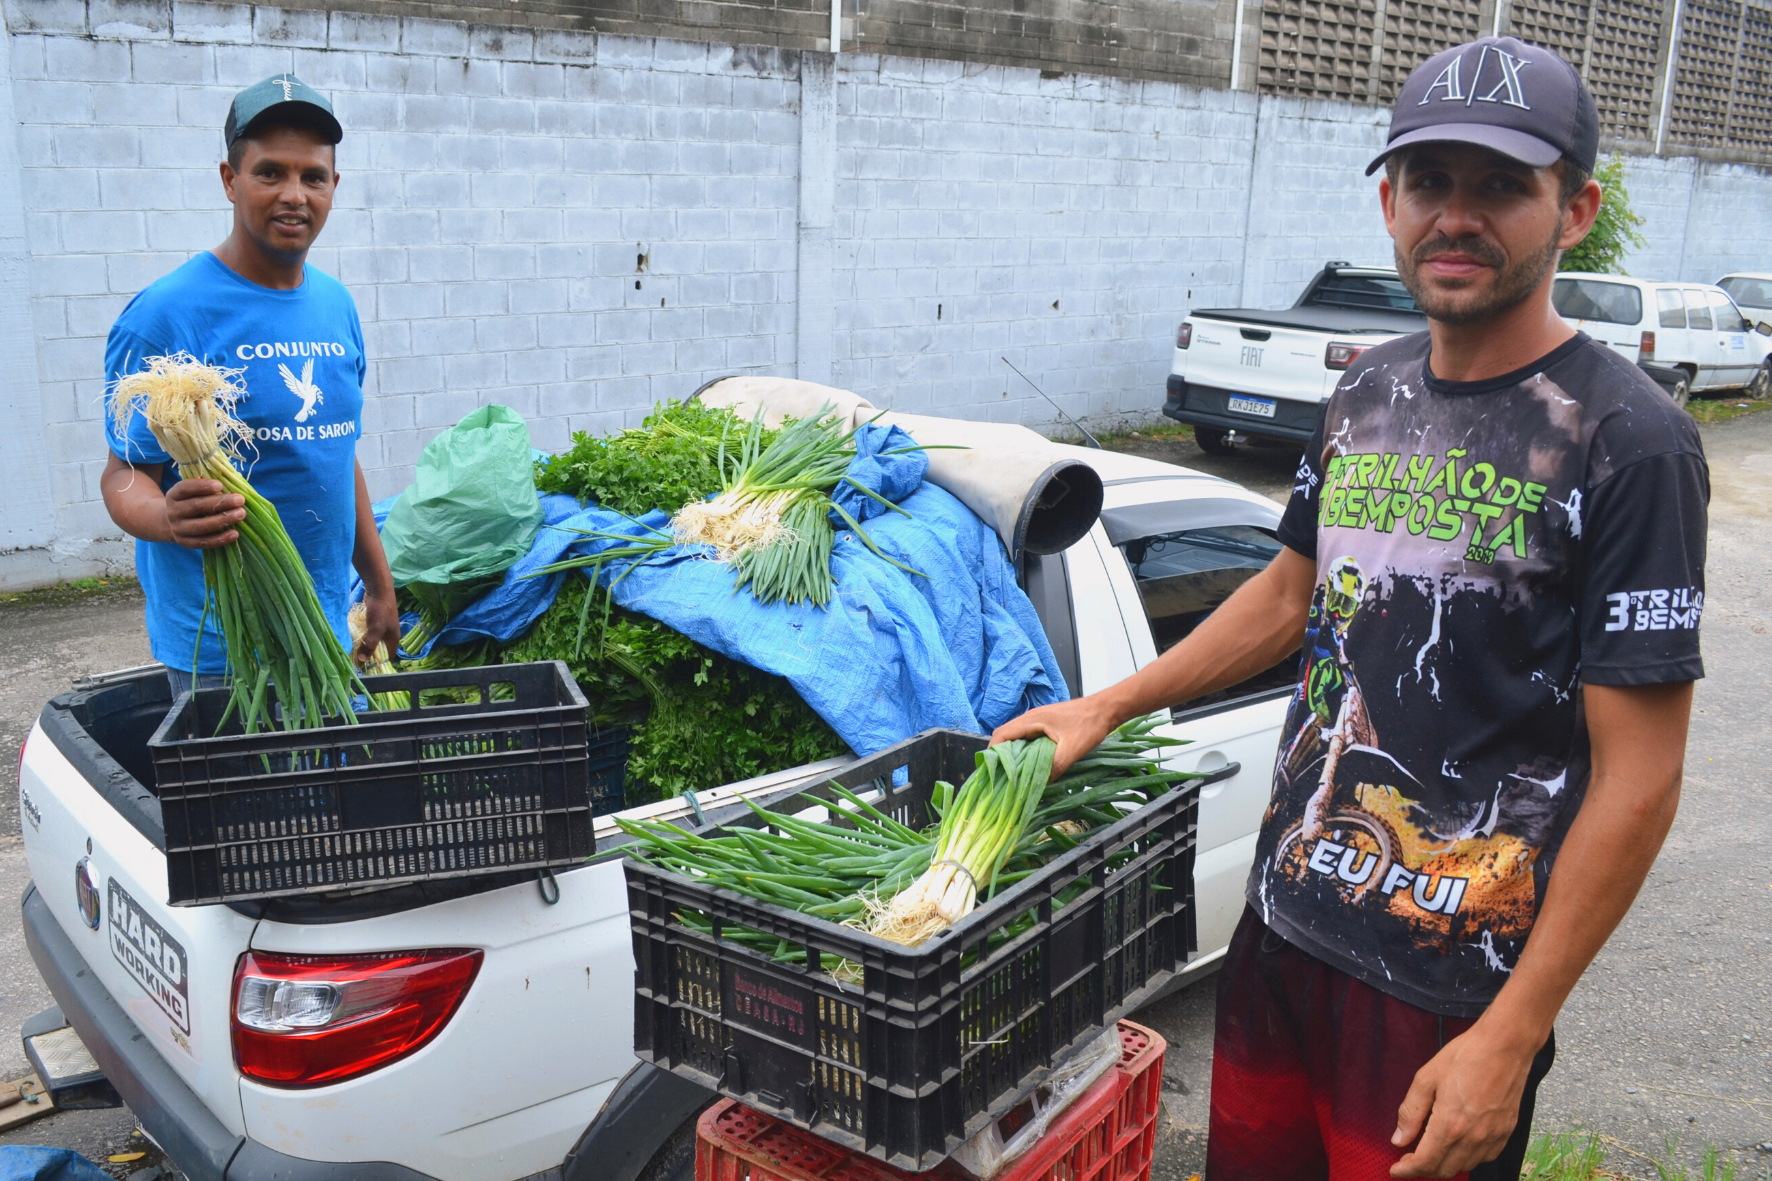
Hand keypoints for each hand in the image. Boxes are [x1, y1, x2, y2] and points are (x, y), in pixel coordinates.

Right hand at [163, 479, 245, 549]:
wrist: (170, 523)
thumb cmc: (190, 501)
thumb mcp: (193, 491)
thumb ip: (209, 486)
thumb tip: (236, 478)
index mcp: (173, 495)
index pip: (185, 488)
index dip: (201, 486)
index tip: (220, 485)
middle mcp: (173, 512)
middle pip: (196, 506)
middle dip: (219, 502)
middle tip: (240, 499)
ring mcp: (178, 529)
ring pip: (200, 526)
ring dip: (222, 520)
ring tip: (241, 514)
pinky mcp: (185, 542)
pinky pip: (203, 542)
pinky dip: (220, 539)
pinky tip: (235, 533)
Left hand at [355, 583, 402, 666]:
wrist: (379, 590)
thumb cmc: (381, 610)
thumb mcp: (375, 629)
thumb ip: (369, 645)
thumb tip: (361, 661)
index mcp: (394, 639)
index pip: (388, 656)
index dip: (378, 662)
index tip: (365, 666)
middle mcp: (389, 635)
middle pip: (380, 649)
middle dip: (369, 654)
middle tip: (356, 658)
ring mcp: (382, 627)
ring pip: (373, 641)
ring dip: (365, 645)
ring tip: (354, 650)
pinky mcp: (375, 621)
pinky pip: (369, 633)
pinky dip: (363, 636)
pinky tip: (355, 637)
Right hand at [990, 695, 1120, 775]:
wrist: (1105, 709)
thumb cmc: (1090, 724)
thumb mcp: (1073, 749)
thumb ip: (1055, 766)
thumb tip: (1040, 784)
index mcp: (1032, 720)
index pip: (1001, 734)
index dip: (993, 752)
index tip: (993, 771)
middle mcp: (1031, 718)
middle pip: (1005, 736)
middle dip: (1001, 756)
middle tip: (1003, 776)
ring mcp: (1038, 720)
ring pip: (1017, 737)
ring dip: (1014, 754)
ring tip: (1015, 774)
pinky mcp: (1046, 724)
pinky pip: (1028, 738)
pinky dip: (1025, 750)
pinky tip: (1032, 764)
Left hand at [1390, 1023, 1536, 1176]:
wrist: (1505, 1046)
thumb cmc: (1464, 1056)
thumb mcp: (1426, 1078)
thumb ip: (1410, 1113)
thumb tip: (1399, 1140)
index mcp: (1450, 1125)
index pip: (1425, 1163)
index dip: (1407, 1170)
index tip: (1396, 1169)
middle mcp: (1473, 1138)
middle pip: (1444, 1170)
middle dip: (1423, 1168)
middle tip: (1409, 1157)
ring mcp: (1492, 1137)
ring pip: (1464, 1166)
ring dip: (1445, 1163)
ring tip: (1431, 1149)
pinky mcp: (1506, 1133)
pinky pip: (1483, 1157)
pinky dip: (1467, 1157)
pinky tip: (1457, 1143)